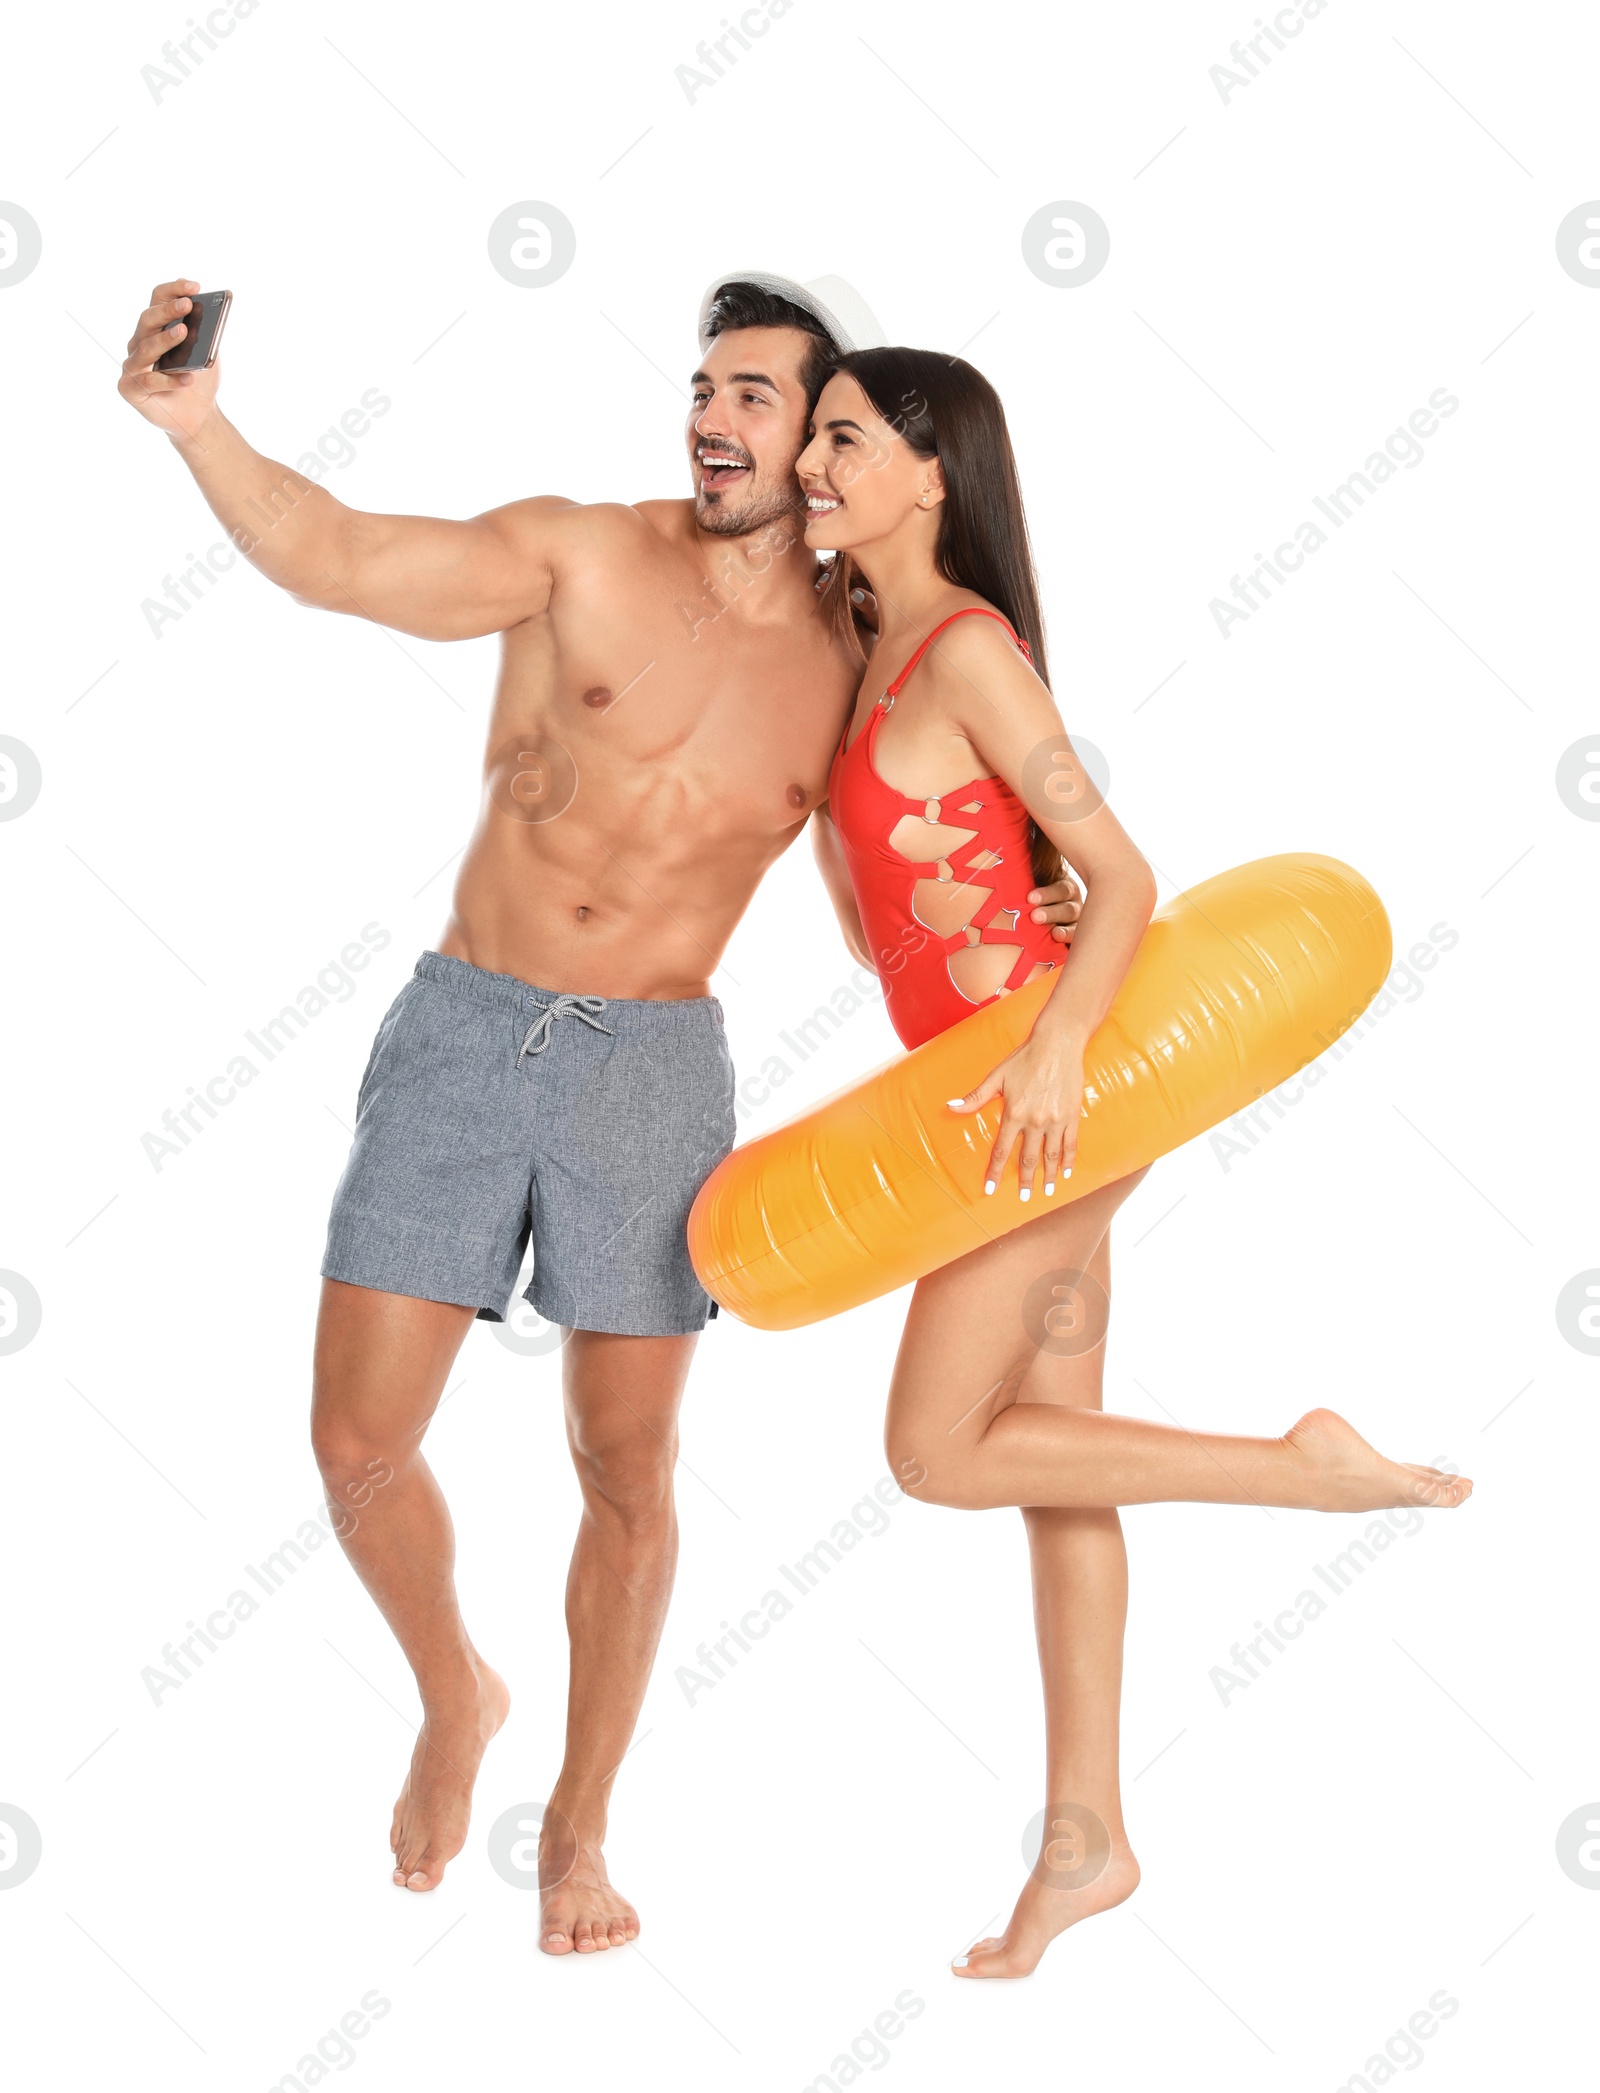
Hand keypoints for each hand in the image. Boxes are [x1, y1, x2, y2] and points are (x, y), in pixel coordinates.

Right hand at [118, 279, 219, 444]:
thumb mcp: (206, 355)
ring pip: (146, 348)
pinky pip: (149, 381)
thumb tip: (207, 316)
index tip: (195, 287)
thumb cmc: (198, 381)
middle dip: (167, 310)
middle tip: (187, 304)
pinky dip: (170, 380)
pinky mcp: (130, 388)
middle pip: (148, 320)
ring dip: (165, 340)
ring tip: (184, 333)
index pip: (157, 300)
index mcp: (156, 329)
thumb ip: (204, 336)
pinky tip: (189, 378)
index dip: (174, 290)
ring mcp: (132, 365)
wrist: (197, 417)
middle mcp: (139, 342)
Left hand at [947, 1029, 1084, 1199]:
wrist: (1057, 1043)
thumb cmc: (1024, 1058)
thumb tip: (949, 1106)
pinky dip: (1068, 1160)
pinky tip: (1065, 1172)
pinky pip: (1071, 1143)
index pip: (1002, 1150)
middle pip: (1028, 1158)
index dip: (995, 1172)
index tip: (989, 1189)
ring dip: (1048, 1176)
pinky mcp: (1072, 1115)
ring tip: (1046, 1191)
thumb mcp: (997, 1077)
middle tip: (1024, 1197)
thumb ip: (975, 1097)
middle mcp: (1035, 1120)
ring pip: (1051, 1155)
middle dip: (1025, 1180)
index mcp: (1014, 1113)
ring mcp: (1055, 1119)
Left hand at [1028, 868, 1081, 943]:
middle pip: (1067, 909)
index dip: (1047, 894)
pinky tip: (1062, 943)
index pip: (1061, 889)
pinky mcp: (1076, 938)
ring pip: (1075, 926)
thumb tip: (1007, 856)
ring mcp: (1078, 922)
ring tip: (1053, 933)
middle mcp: (1074, 904)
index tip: (1030, 899)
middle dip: (1051, 913)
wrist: (1046, 918)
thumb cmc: (1035, 894)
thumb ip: (1026, 874)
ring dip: (1063, 930)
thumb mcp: (1034, 881)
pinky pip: (1076, 941)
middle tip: (1035, 916)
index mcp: (1066, 887)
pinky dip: (1070, 942)